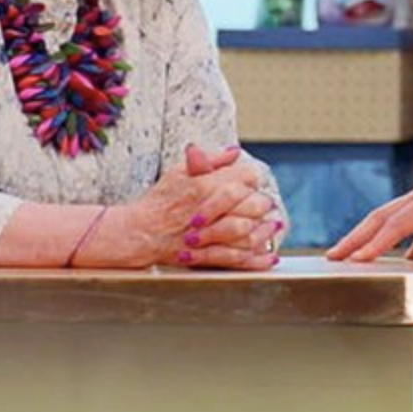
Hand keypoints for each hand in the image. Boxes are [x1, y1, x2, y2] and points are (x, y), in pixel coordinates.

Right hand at [94, 144, 281, 268]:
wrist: (140, 231)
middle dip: (263, 204)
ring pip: (248, 232)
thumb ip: (210, 160)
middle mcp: (208, 210)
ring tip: (272, 227)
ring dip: (264, 230)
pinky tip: (269, 257)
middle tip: (267, 205)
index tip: (253, 183)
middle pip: (252, 205)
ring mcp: (207, 235)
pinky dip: (256, 259)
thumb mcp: (180, 172)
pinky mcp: (205, 255)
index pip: (244, 177)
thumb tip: (235, 152)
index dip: (252, 179)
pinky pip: (237, 258)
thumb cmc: (160, 200)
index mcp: (204, 185)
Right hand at [325, 124, 412, 261]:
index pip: (402, 222)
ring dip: (369, 234)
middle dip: (356, 238)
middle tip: (333, 257)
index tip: (359, 259)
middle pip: (382, 217)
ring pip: (389, 214)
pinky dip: (406, 236)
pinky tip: (411, 257)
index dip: (380, 243)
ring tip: (350, 255)